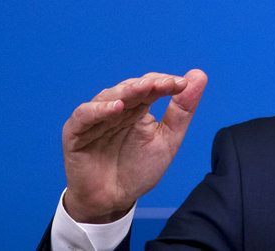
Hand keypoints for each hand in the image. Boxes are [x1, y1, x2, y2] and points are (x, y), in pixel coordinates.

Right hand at [61, 69, 207, 222]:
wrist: (114, 200)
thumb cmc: (138, 170)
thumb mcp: (167, 140)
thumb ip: (182, 110)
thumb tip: (199, 75)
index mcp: (138, 108)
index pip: (150, 86)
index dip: (164, 82)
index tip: (182, 84)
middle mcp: (116, 109)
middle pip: (130, 88)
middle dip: (149, 84)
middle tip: (166, 83)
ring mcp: (95, 119)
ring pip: (108, 96)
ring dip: (126, 91)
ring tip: (143, 88)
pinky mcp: (76, 134)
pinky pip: (83, 116)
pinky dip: (98, 110)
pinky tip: (116, 108)